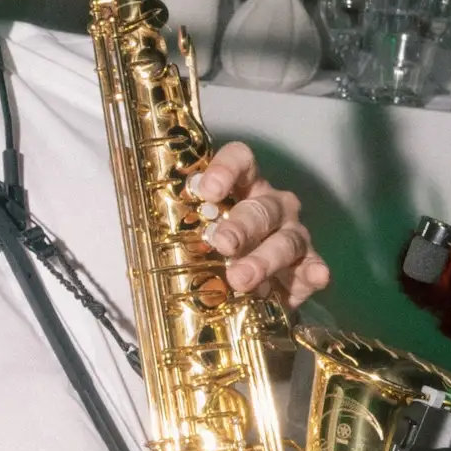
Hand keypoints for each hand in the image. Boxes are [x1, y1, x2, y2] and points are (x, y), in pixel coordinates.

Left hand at [187, 142, 326, 305]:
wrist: (245, 290)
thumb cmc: (212, 249)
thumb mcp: (189, 232)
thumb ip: (174, 222)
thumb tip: (134, 213)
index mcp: (242, 186)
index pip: (240, 160)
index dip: (226, 169)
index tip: (207, 190)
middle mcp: (271, 204)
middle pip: (260, 207)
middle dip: (241, 226)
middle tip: (222, 244)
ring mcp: (292, 233)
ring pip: (286, 239)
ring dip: (264, 258)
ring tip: (242, 278)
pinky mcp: (307, 264)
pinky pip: (313, 265)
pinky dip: (314, 270)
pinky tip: (316, 275)